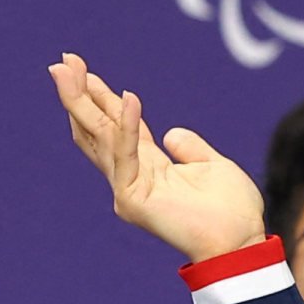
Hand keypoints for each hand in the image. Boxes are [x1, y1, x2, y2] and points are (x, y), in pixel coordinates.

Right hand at [48, 51, 264, 261]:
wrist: (241, 242)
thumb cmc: (233, 210)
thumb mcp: (213, 165)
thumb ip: (190, 147)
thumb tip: (171, 134)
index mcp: (150, 167)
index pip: (115, 126)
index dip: (99, 96)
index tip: (80, 66)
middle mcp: (133, 176)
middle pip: (96, 129)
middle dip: (78, 94)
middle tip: (62, 61)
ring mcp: (129, 188)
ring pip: (98, 137)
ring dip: (83, 101)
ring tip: (69, 69)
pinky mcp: (133, 199)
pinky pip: (126, 154)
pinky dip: (126, 126)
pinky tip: (127, 98)